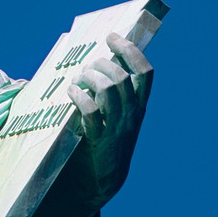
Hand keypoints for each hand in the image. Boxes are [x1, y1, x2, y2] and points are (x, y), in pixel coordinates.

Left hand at [61, 31, 153, 213]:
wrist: (106, 179)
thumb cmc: (110, 140)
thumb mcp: (122, 116)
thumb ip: (117, 93)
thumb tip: (102, 62)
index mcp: (140, 106)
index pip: (145, 72)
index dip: (130, 51)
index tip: (113, 37)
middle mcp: (132, 114)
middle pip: (121, 77)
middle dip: (101, 64)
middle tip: (88, 66)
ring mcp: (116, 126)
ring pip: (107, 89)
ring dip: (89, 77)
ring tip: (78, 79)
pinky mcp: (99, 138)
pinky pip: (90, 111)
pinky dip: (79, 96)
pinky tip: (71, 92)